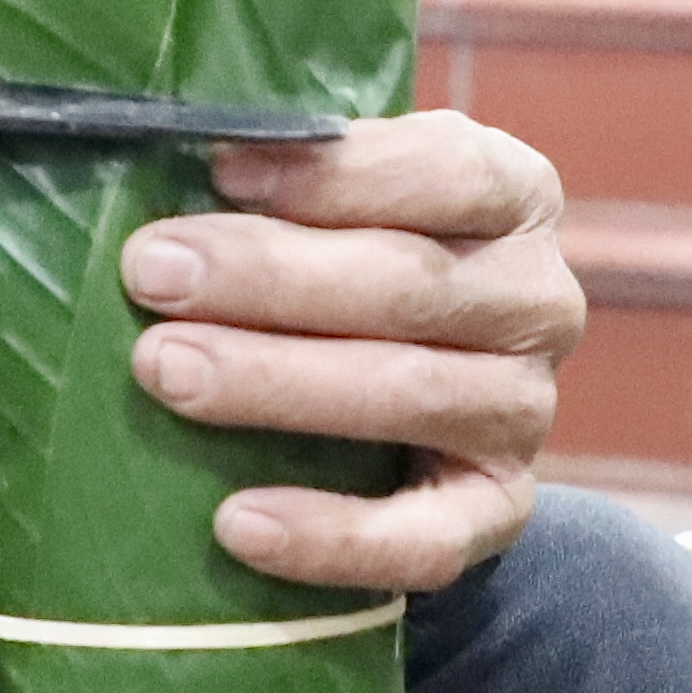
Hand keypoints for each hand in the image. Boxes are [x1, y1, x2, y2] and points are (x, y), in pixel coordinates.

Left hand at [113, 111, 579, 594]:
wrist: (403, 413)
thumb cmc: (345, 268)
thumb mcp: (341, 201)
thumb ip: (285, 174)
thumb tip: (178, 151)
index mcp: (513, 196)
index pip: (449, 171)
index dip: (337, 172)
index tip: (220, 169)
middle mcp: (537, 300)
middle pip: (412, 284)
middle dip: (271, 277)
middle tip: (154, 273)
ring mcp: (524, 411)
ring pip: (409, 396)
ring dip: (277, 384)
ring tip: (165, 371)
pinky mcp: (497, 512)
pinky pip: (423, 541)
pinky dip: (328, 536)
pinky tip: (235, 522)